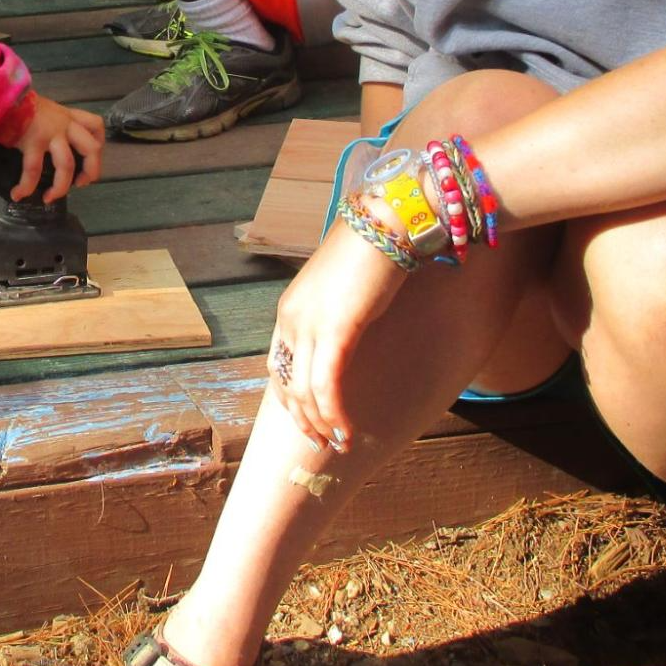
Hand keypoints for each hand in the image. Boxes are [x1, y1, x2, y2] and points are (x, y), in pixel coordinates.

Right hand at [1, 93, 103, 201]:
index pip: (96, 125)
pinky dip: (26, 186)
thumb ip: (50, 124)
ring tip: (50, 198)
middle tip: (80, 184)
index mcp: (67, 115)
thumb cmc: (16, 104)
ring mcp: (51, 132)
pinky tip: (18, 194)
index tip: (88, 158)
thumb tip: (47, 146)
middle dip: (91, 171)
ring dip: (61, 187)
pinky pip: (33, 169)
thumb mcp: (41, 111)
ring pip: (66, 164)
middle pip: (91, 148)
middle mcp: (64, 123)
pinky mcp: (33, 140)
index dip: (99, 144)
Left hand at [267, 224, 407, 452]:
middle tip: (322, 443)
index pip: (278, 365)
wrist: (388, 222)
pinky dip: (335, 412)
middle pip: (286, 384)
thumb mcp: (345, 290)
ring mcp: (309, 325)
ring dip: (321, 423)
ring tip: (339, 442)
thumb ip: (338, 316)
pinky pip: (328, 385)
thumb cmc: (373, 250)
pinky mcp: (336, 330)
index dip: (290, 399)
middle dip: (303, 419)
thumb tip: (349, 339)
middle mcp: (291, 318)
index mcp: (289, 309)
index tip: (308, 421)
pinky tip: (347, 429)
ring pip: (304, 391)